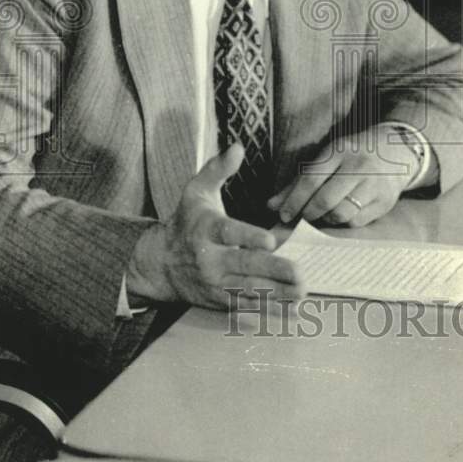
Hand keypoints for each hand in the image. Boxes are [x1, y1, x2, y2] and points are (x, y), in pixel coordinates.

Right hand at [126, 144, 304, 309]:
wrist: (160, 263)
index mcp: (206, 230)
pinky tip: (289, 315)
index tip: (272, 240)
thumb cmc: (185, 222)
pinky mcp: (217, 301)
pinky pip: (243, 309)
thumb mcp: (196, 191)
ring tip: (302, 294)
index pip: (228, 233)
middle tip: (299, 273)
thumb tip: (237, 147)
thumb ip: (217, 169)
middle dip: (272, 272)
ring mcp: (214, 284)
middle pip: (243, 267)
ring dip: (275, 296)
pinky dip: (266, 313)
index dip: (249, 238)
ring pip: (247, 292)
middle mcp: (209, 259)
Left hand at [267, 126, 419, 227]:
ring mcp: (374, 183)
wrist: (395, 151)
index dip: (293, 201)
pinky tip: (340, 217)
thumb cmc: (351, 157)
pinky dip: (344, 224)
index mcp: (339, 150)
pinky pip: (357, 221)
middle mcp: (358, 165)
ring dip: (326, 220)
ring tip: (322, 216)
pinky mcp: (385, 201)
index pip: (310, 179)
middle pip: (325, 199)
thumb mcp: (327, 159)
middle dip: (308, 214)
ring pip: (342, 214)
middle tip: (302, 218)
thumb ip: (298, 183)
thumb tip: (271, 206)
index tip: (283, 215)